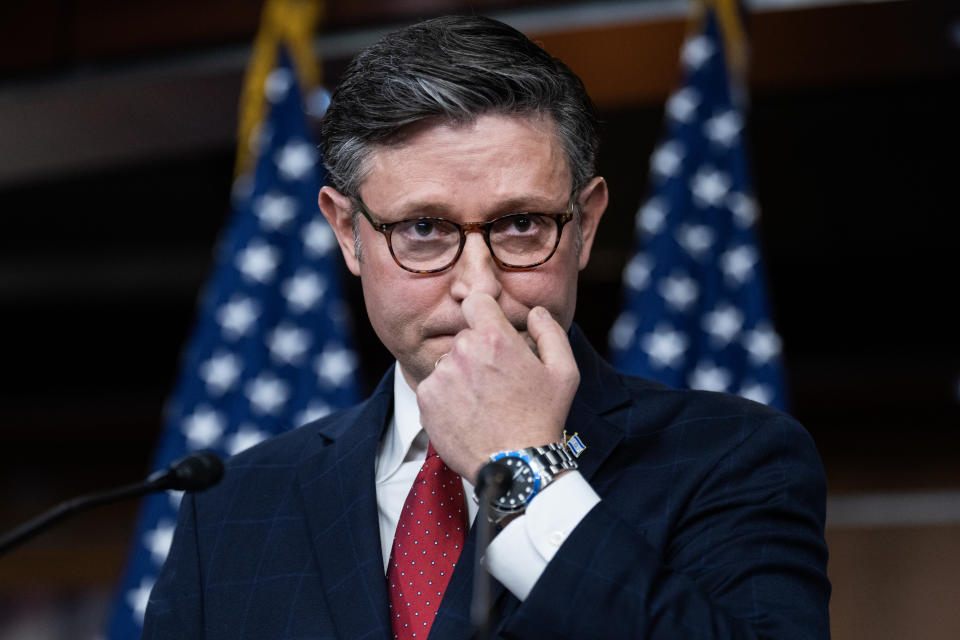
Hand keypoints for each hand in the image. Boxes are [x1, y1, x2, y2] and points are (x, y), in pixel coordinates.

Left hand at [416, 293, 579, 482]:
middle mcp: (462, 351)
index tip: (490, 329)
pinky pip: (434, 386)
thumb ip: (550, 332)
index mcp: (494, 338)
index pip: (475, 301)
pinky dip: (446, 397)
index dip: (484, 313)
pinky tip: (468, 414)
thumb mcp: (564, 372)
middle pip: (464, 337)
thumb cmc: (543, 418)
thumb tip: (535, 312)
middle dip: (478, 352)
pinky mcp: (425, 399)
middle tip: (497, 381)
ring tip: (483, 403)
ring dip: (461, 375)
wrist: (514, 465)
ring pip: (449, 362)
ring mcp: (440, 375)